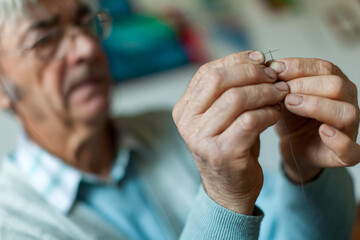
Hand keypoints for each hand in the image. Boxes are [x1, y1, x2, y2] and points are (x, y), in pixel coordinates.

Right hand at [173, 51, 288, 214]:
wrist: (228, 188)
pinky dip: (268, 113)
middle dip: (252, 73)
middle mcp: (187, 122)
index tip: (261, 58)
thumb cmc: (229, 146)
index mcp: (184, 109)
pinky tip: (275, 114)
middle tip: (273, 76)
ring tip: (280, 93)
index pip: (207, 72)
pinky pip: (251, 120)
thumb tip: (255, 59)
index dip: (236, 60)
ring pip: (237, 98)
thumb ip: (228, 90)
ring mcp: (201, 139)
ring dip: (265, 92)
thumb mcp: (221, 116)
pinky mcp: (222, 153)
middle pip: (219, 80)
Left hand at [269, 58, 359, 182]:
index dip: (299, 66)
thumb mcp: (283, 96)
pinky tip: (323, 131)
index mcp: (335, 84)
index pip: (324, 68)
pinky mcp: (345, 154)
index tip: (275, 68)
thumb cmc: (292, 118)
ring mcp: (349, 129)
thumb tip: (267, 64)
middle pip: (337, 86)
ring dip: (316, 106)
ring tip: (291, 104)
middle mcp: (347, 103)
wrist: (293, 146)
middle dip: (305, 84)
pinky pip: (352, 149)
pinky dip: (339, 141)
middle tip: (281, 89)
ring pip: (346, 112)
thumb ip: (280, 81)